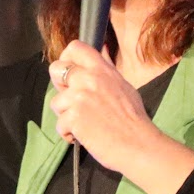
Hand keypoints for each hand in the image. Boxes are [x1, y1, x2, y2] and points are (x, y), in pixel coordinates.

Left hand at [49, 42, 193, 193]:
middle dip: (59, 86)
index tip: (69, 73)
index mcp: (103, 70)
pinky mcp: (74, 117)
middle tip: (71, 101)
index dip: (66, 59)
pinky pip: (60, 124)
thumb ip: (106, 71)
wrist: (138, 145)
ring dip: (66, 116)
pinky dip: (69, 134)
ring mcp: (80, 97)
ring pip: (56, 102)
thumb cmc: (134, 120)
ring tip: (84, 125)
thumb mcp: (123, 86)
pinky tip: (84, 137)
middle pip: (56, 69)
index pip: (75, 47)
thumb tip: (101, 50)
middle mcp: (89, 79)